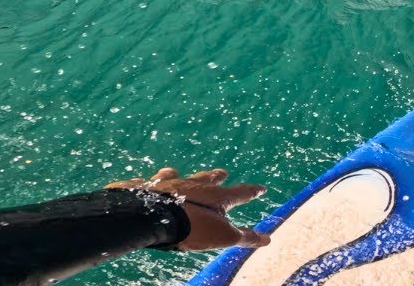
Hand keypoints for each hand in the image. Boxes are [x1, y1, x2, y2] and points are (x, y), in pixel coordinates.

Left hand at [107, 167, 270, 250]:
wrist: (152, 216)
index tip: (262, 188)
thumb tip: (268, 239)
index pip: (240, 193)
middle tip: (223, 173)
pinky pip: (150, 182)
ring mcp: (170, 183)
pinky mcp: (147, 187)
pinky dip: (151, 182)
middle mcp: (195, 185)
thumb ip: (244, 236)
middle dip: (217, 177)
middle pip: (209, 178)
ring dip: (181, 175)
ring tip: (179, 172)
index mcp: (216, 197)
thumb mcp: (222, 236)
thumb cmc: (191, 228)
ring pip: (178, 175)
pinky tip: (145, 182)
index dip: (252, 192)